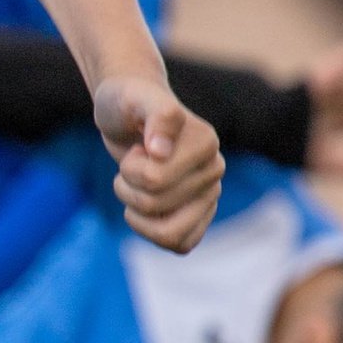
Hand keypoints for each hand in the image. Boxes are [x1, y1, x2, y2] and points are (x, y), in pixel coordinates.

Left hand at [92, 73, 222, 253]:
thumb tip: (161, 151)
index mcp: (206, 143)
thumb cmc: (128, 103)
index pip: (155, 181)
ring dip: (137, 213)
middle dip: (128, 186)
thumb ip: (157, 115)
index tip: (137, 145)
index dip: (130, 168)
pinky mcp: (200, 214)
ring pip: (168, 234)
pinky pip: (181, 244)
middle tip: (131, 162)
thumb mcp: (133, 98)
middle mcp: (214, 170)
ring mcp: (209, 194)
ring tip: (135, 185)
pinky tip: (144, 209)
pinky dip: (153, 232)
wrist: (128, 113)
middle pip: (154, 205)